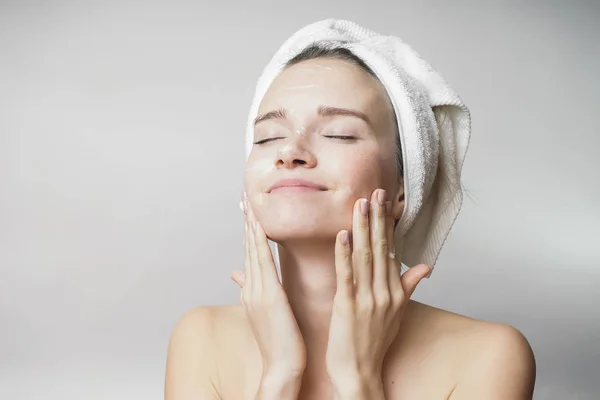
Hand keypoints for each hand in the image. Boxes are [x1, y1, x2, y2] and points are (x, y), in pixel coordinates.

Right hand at [230, 192, 306, 378]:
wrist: (282, 366)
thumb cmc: (280, 342)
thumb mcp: (264, 313)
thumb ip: (253, 292)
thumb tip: (239, 276)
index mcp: (253, 291)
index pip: (250, 255)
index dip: (248, 233)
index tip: (248, 212)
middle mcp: (251, 288)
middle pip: (247, 249)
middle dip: (246, 223)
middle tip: (244, 199)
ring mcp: (257, 291)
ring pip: (253, 252)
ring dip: (251, 227)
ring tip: (249, 205)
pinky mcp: (269, 296)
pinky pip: (263, 263)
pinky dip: (259, 243)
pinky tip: (259, 227)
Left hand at [325, 188, 430, 384]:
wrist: (360, 371)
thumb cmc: (376, 342)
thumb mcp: (398, 313)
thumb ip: (409, 286)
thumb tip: (427, 266)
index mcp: (395, 291)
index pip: (392, 250)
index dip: (388, 225)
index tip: (386, 202)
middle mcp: (384, 292)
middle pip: (381, 248)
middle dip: (377, 218)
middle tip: (376, 191)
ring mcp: (367, 299)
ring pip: (365, 256)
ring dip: (362, 228)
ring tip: (360, 204)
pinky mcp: (348, 306)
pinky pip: (347, 275)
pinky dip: (344, 253)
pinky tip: (342, 235)